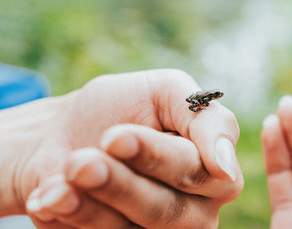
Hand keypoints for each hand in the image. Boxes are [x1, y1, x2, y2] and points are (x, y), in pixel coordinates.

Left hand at [0, 69, 241, 226]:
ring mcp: (157, 227)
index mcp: (213, 166)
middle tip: (82, 159)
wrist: (71, 131)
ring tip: (67, 168)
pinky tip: (51, 193)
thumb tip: (226, 168)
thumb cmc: (123, 105)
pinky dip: (72, 212)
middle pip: (168, 209)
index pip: (200, 171)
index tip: (115, 136)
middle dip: (121, 181)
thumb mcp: (165, 90)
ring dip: (93, 198)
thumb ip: (206, 119)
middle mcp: (194, 206)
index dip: (156, 156)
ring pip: (133, 228)